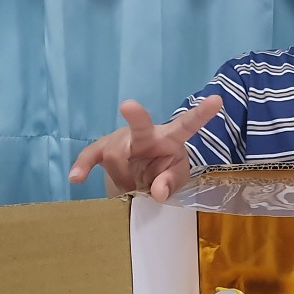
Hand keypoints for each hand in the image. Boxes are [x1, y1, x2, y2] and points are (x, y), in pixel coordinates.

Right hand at [69, 96, 223, 201]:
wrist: (140, 172)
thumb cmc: (163, 169)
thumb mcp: (175, 177)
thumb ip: (170, 183)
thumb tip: (157, 192)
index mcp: (170, 138)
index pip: (188, 125)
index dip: (202, 114)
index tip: (217, 100)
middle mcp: (145, 134)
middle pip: (140, 125)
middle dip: (135, 115)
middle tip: (129, 107)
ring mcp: (121, 139)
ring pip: (117, 156)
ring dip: (124, 178)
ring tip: (133, 186)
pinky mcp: (102, 149)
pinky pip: (90, 157)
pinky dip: (83, 167)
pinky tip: (76, 179)